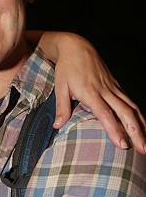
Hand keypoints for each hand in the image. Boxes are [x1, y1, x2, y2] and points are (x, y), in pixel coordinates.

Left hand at [49, 33, 145, 152]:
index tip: (122, 144)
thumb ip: (62, 107)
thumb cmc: (67, 67)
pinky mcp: (116, 85)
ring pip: (132, 107)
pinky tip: (143, 126)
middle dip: (135, 132)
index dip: (114, 129)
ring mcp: (113, 87)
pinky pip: (130, 101)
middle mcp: (105, 90)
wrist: (76, 47)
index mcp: (90, 92)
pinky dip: (138, 114)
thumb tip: (58, 125)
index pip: (105, 114)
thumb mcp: (60, 87)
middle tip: (142, 149)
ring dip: (141, 125)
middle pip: (125, 113)